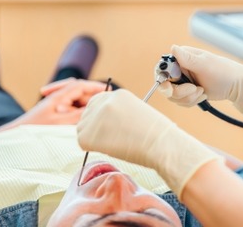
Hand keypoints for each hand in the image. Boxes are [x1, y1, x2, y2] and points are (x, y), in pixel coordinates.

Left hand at [0, 79, 107, 132]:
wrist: (14, 136)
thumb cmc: (35, 129)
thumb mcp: (60, 123)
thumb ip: (78, 115)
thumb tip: (94, 110)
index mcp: (59, 96)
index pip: (81, 85)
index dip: (96, 87)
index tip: (109, 90)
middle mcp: (58, 98)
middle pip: (80, 91)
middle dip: (91, 97)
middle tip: (103, 105)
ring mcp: (55, 105)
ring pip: (76, 101)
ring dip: (84, 106)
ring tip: (92, 115)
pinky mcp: (54, 113)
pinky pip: (71, 109)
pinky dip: (78, 112)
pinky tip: (80, 122)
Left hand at [77, 89, 222, 195]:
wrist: (160, 144)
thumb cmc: (156, 133)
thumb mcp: (138, 111)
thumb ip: (120, 111)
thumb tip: (107, 123)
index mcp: (118, 94)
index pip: (98, 102)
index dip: (101, 116)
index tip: (108, 126)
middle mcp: (105, 101)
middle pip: (87, 113)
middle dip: (94, 125)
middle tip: (110, 138)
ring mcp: (95, 116)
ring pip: (83, 128)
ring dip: (93, 137)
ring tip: (114, 143)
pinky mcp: (88, 134)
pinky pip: (82, 142)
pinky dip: (92, 148)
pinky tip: (110, 148)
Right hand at [157, 45, 242, 120]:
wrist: (236, 85)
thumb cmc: (223, 72)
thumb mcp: (204, 65)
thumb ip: (187, 58)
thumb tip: (172, 47)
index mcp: (181, 58)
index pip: (161, 69)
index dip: (163, 80)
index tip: (170, 88)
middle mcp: (179, 69)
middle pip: (165, 87)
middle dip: (180, 93)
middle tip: (195, 90)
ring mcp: (183, 81)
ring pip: (173, 97)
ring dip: (188, 98)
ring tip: (202, 91)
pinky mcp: (187, 92)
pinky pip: (181, 102)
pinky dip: (192, 101)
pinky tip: (203, 94)